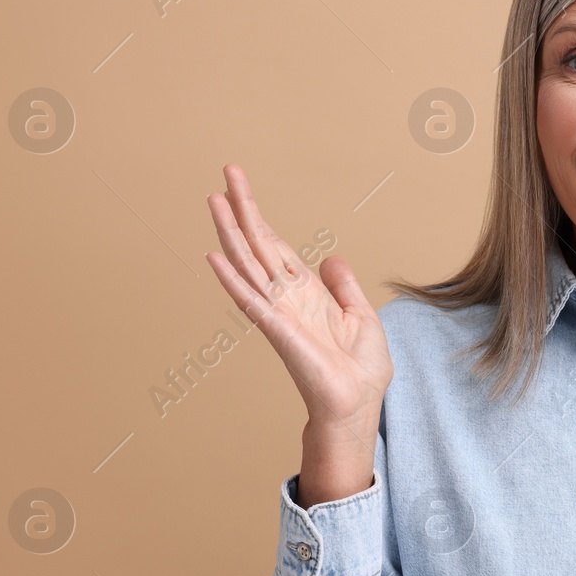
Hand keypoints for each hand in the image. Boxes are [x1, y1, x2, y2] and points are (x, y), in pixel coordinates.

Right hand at [205, 164, 392, 447]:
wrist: (359, 403)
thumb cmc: (361, 369)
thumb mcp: (361, 315)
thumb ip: (343, 286)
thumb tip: (331, 258)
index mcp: (306, 292)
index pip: (275, 246)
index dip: (260, 216)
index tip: (241, 186)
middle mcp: (286, 297)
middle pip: (257, 244)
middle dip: (243, 208)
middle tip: (226, 172)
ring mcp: (278, 312)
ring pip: (248, 264)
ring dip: (230, 232)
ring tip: (214, 199)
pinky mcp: (279, 331)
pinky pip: (250, 300)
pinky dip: (231, 278)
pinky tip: (214, 255)